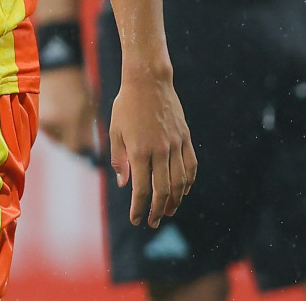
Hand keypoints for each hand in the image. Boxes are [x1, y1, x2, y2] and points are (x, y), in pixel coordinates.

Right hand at [39, 67, 96, 157]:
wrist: (58, 68)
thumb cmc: (77, 87)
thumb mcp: (88, 109)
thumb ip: (87, 133)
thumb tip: (89, 152)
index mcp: (68, 120)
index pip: (74, 147)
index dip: (81, 148)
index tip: (86, 146)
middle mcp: (52, 122)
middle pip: (62, 143)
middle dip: (70, 138)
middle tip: (76, 126)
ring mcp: (41, 118)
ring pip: (53, 136)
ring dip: (61, 132)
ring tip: (65, 116)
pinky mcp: (34, 114)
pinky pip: (46, 127)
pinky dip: (52, 124)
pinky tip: (56, 112)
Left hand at [108, 65, 195, 227]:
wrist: (149, 82)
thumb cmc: (126, 105)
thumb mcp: (115, 131)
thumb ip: (120, 159)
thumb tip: (124, 184)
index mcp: (139, 151)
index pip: (142, 189)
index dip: (139, 208)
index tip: (136, 220)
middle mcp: (160, 151)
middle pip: (163, 191)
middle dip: (158, 211)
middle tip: (153, 222)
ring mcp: (176, 145)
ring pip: (180, 182)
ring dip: (175, 201)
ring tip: (168, 211)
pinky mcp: (186, 138)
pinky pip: (191, 166)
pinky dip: (188, 182)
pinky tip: (183, 191)